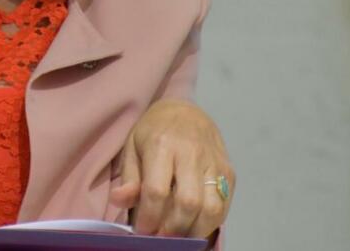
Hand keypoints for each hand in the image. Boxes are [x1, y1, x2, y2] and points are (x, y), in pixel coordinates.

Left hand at [109, 98, 233, 239]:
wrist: (186, 112)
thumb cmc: (153, 132)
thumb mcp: (133, 147)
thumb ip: (129, 177)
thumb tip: (119, 201)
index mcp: (162, 145)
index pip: (157, 190)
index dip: (150, 217)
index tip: (142, 230)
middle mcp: (192, 153)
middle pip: (188, 203)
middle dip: (174, 228)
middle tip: (161, 237)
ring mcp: (214, 162)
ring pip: (212, 208)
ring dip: (195, 230)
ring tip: (179, 235)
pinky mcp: (229, 171)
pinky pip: (224, 205)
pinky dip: (210, 222)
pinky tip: (194, 224)